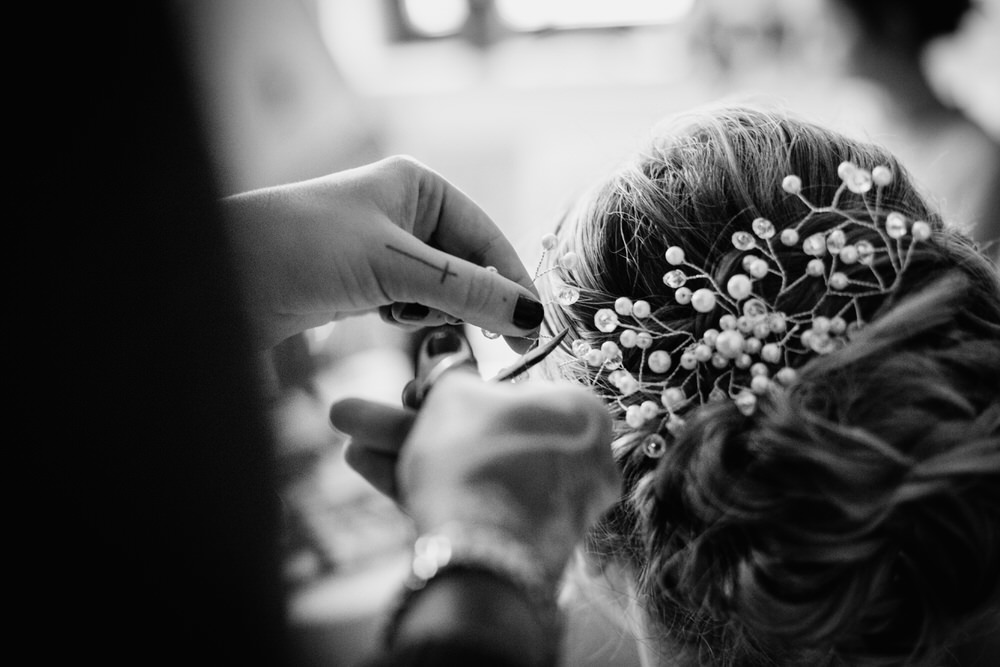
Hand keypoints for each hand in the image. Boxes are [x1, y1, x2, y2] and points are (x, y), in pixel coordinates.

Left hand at [223, 156, 542, 349]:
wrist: (223, 272)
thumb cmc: (305, 247)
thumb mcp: (395, 265)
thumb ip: (466, 290)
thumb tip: (531, 313)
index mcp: (419, 186)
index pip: (487, 236)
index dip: (512, 282)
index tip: (534, 328)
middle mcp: (406, 211)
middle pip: (468, 265)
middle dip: (476, 301)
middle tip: (499, 344)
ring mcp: (385, 247)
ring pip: (441, 289)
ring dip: (440, 311)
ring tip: (419, 321)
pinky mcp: (364, 280)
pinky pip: (412, 303)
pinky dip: (412, 317)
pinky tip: (393, 320)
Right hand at [330, 373, 618, 580]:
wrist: (481, 554)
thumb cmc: (476, 454)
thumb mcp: (452, 394)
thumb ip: (447, 371)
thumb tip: (443, 343)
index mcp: (580, 411)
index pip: (511, 391)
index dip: (452, 391)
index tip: (410, 391)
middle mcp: (577, 460)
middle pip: (481, 433)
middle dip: (412, 425)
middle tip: (362, 416)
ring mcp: (553, 508)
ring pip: (469, 470)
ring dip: (405, 453)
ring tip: (350, 445)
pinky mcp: (523, 545)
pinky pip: (472, 503)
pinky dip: (425, 487)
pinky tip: (367, 467)